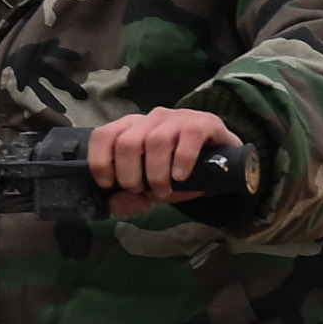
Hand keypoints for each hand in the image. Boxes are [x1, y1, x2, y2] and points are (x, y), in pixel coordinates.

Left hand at [91, 107, 248, 214]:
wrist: (221, 165)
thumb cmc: (178, 173)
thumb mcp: (149, 190)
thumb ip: (128, 199)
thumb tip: (114, 204)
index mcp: (131, 129)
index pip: (103, 135)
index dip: (101, 162)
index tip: (110, 185)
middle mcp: (151, 119)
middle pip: (127, 142)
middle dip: (130, 176)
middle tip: (143, 191)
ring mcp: (177, 118)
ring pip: (156, 141)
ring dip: (157, 174)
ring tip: (164, 190)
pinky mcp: (203, 123)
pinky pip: (188, 138)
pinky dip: (182, 162)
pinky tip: (181, 177)